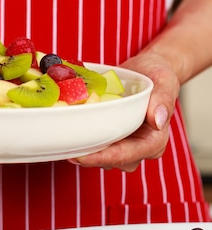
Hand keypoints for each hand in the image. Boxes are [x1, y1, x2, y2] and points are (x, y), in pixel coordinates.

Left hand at [67, 52, 179, 171]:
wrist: (148, 69)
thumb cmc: (159, 74)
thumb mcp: (165, 80)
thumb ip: (163, 100)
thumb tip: (158, 121)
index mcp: (155, 141)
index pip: (126, 155)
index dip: (102, 157)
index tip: (81, 156)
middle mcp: (141, 148)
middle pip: (111, 160)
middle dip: (89, 156)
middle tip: (65, 148)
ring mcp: (126, 144)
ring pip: (102, 155)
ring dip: (85, 148)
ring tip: (64, 139)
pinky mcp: (114, 136)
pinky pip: (98, 143)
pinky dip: (84, 138)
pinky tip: (69, 129)